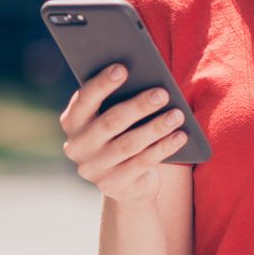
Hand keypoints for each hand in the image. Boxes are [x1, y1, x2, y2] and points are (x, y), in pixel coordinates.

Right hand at [59, 63, 189, 204]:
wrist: (127, 181)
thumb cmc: (123, 134)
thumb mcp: (116, 117)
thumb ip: (119, 99)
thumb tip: (146, 80)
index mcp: (72, 121)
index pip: (84, 99)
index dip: (102, 84)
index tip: (123, 68)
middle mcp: (77, 146)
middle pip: (110, 122)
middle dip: (138, 106)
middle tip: (162, 93)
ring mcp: (93, 169)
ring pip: (128, 144)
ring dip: (155, 128)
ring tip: (177, 115)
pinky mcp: (113, 185)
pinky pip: (142, 164)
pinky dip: (163, 148)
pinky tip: (180, 136)